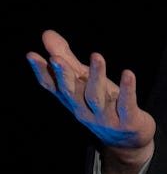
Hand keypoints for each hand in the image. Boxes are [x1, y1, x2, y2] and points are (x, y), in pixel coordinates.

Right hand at [26, 29, 155, 161]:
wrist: (127, 139)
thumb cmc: (103, 104)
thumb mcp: (85, 82)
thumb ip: (68, 59)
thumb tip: (46, 34)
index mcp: (72, 100)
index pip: (52, 87)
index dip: (42, 72)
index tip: (32, 55)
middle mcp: (84, 110)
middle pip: (71, 93)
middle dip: (63, 76)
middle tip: (56, 58)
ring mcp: (105, 117)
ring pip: (96, 97)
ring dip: (96, 76)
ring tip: (97, 56)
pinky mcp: (127, 120)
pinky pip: (126, 104)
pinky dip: (127, 90)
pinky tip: (128, 73)